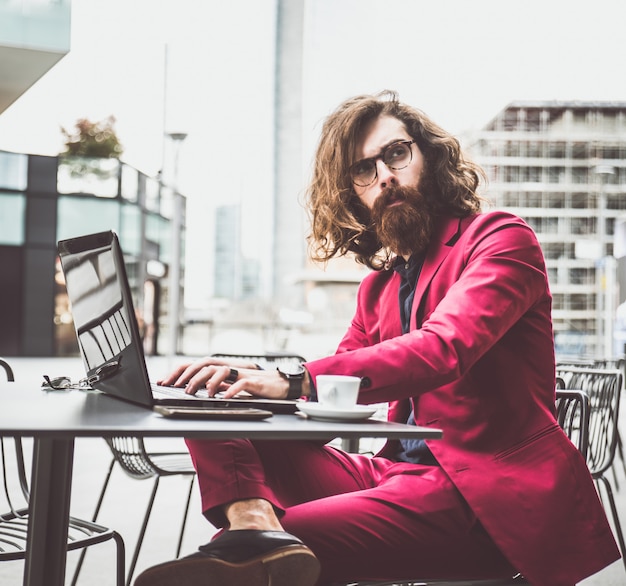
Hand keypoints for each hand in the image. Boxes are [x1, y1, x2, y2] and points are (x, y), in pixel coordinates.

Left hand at [157, 357, 290, 398]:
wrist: (280, 384)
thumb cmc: (256, 386)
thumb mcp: (231, 385)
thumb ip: (217, 384)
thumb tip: (196, 389)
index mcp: (222, 369)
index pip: (196, 365)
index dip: (180, 372)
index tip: (165, 382)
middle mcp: (230, 368)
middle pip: (206, 365)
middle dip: (190, 376)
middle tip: (180, 389)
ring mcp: (242, 374)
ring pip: (221, 371)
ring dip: (209, 382)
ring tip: (202, 394)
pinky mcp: (255, 382)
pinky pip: (241, 384)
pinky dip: (232, 390)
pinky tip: (226, 398)